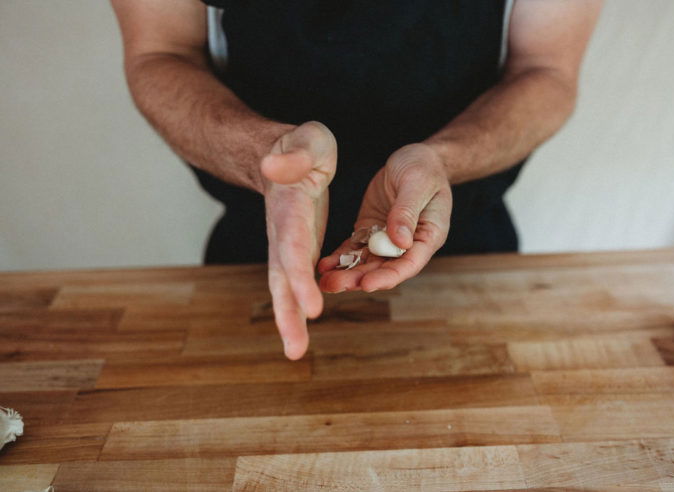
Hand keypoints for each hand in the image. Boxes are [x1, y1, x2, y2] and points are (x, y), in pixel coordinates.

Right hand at [262, 121, 336, 359]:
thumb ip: (296, 153)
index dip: (300, 277)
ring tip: (295, 352)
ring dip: (290, 319)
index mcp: (290, 209)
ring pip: (284, 286)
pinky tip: (302, 330)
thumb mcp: (308, 139)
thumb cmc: (301, 147)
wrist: (278, 154)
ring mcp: (287, 244)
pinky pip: (296, 282)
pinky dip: (298, 306)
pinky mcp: (297, 249)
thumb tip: (272, 164)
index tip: (312, 307)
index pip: (293, 247)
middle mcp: (283, 233)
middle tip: (296, 350)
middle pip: (281, 277)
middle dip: (288, 313)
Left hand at [318, 143, 451, 291]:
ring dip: (346, 273)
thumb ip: (407, 212)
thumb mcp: (417, 184)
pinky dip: (340, 258)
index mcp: (427, 237)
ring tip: (325, 282)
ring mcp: (386, 239)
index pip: (409, 264)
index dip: (388, 277)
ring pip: (366, 263)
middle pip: (383, 269)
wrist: (416, 158)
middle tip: (335, 285)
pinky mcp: (370, 230)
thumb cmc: (425, 168)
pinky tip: (324, 266)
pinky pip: (354, 248)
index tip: (367, 284)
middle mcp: (407, 244)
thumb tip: (399, 242)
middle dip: (359, 279)